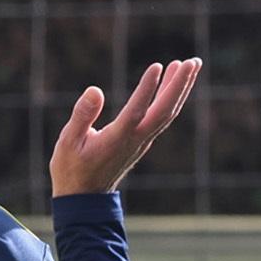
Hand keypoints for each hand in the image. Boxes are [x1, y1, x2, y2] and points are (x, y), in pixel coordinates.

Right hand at [49, 58, 201, 195]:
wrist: (85, 197)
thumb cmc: (72, 169)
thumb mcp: (67, 143)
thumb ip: (81, 116)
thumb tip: (94, 90)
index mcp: (117, 139)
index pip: (136, 111)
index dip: (147, 89)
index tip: (156, 67)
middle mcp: (135, 140)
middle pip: (164, 111)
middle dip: (180, 86)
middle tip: (193, 62)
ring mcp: (142, 141)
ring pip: (167, 113)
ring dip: (180, 89)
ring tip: (190, 64)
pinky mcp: (142, 141)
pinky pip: (162, 117)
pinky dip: (171, 98)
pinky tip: (172, 83)